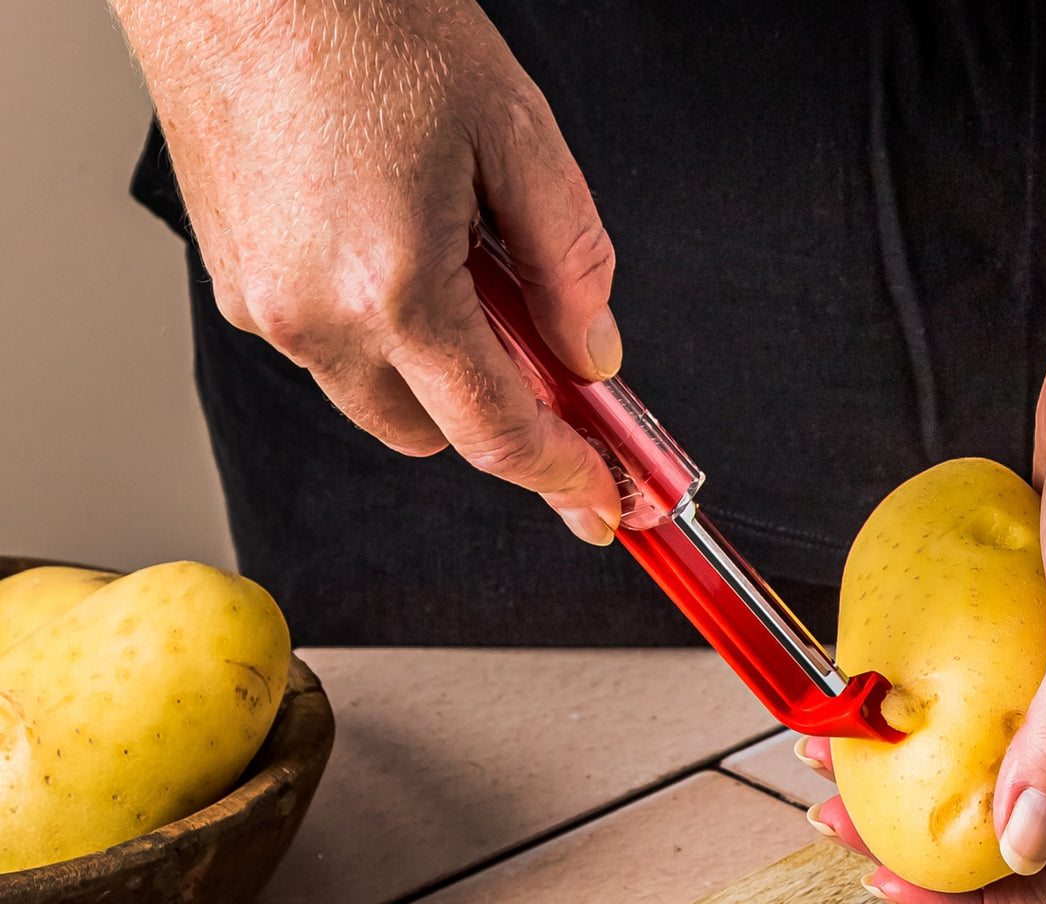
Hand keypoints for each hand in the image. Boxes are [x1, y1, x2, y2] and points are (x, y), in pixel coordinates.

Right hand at [112, 0, 622, 541]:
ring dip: (433, 366)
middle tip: (545, 349)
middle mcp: (313, 316)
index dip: (562, 475)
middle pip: (432, 435)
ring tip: (460, 258)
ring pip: (375, 395)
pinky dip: (378, 327)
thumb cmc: (365, 21)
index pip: (496, 433)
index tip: (598, 502)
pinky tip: (399, 241)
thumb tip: (592, 352)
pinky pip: (327, 346)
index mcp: (392, 288)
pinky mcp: (233, 280)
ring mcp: (261, 304)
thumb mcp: (517, 130)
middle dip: (496, 412)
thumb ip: (570, 261)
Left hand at [802, 320, 1045, 903]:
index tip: (886, 879)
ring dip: (914, 763)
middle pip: (1019, 820)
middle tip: (834, 810)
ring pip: (991, 748)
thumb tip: (1022, 850)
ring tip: (832, 741)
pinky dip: (927, 692)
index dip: (980, 899)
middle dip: (923, 833)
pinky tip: (876, 669)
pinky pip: (981, 679)